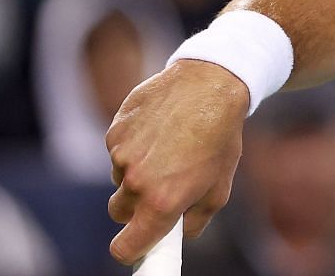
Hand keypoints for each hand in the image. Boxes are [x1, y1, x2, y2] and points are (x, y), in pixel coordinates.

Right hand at [105, 60, 247, 264]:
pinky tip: (159, 128)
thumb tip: (177, 235)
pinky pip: (118, 149)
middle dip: (136, 206)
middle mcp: (136, 181)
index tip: (138, 245)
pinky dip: (133, 144)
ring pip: (120, 177)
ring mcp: (122, 154)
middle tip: (161, 186)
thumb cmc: (220, 138)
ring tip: (169, 146)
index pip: (126, 247)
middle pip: (119, 212)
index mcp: (162, 201)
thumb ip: (195, 220)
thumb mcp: (219, 186)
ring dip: (136, 170)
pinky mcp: (114, 131)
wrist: (211, 84)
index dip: (130, 250)